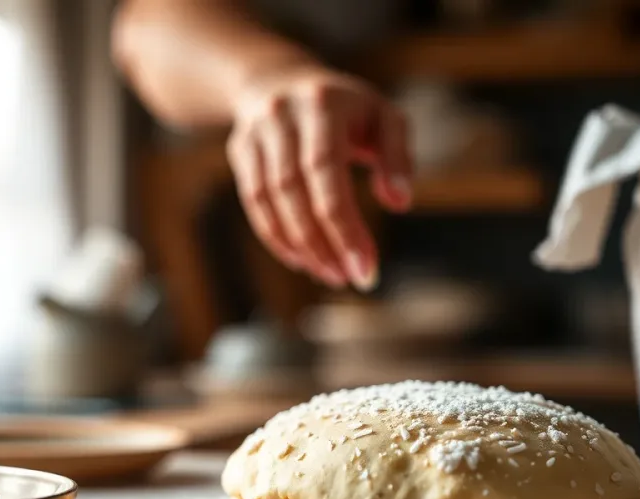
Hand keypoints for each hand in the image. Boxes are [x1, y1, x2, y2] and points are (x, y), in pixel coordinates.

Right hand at [227, 65, 411, 290]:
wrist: (280, 80)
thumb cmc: (346, 108)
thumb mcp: (384, 117)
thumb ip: (397, 156)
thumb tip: (399, 201)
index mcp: (322, 104)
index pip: (326, 170)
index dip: (343, 224)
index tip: (365, 266)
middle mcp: (282, 116)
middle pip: (294, 190)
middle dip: (322, 242)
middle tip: (350, 278)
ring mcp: (255, 133)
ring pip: (269, 201)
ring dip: (300, 246)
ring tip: (331, 273)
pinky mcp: (240, 152)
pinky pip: (254, 204)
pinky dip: (277, 238)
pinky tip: (303, 261)